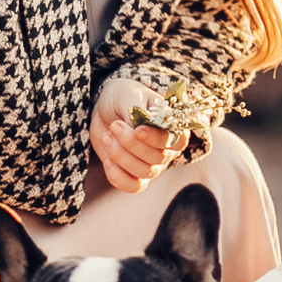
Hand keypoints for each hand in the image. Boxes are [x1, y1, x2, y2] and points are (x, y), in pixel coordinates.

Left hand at [92, 76, 190, 193]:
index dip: (156, 139)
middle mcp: (167, 150)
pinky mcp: (134, 174)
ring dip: (121, 156)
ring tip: (106, 137)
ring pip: (144, 172)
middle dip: (132, 144)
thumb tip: (138, 126)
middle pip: (157, 158)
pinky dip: (118, 176)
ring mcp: (152, 164)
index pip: (175, 141)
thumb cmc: (123, 98)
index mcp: (173, 128)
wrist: (107, 108)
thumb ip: (136, 110)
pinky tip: (107, 160)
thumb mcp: (128, 95)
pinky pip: (132, 186)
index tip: (137, 130)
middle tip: (114, 126)